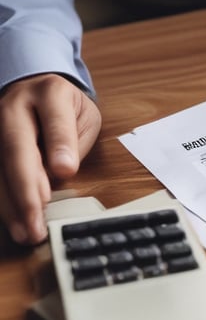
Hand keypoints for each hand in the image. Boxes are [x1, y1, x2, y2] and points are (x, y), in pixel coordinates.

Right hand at [0, 74, 101, 244]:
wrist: (35, 87)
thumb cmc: (66, 107)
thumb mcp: (84, 116)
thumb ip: (74, 142)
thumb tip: (60, 173)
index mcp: (50, 93)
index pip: (55, 120)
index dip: (60, 145)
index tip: (66, 171)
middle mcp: (15, 106)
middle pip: (16, 148)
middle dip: (27, 188)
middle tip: (37, 220)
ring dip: (10, 203)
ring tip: (26, 231)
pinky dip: (3, 201)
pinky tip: (13, 221)